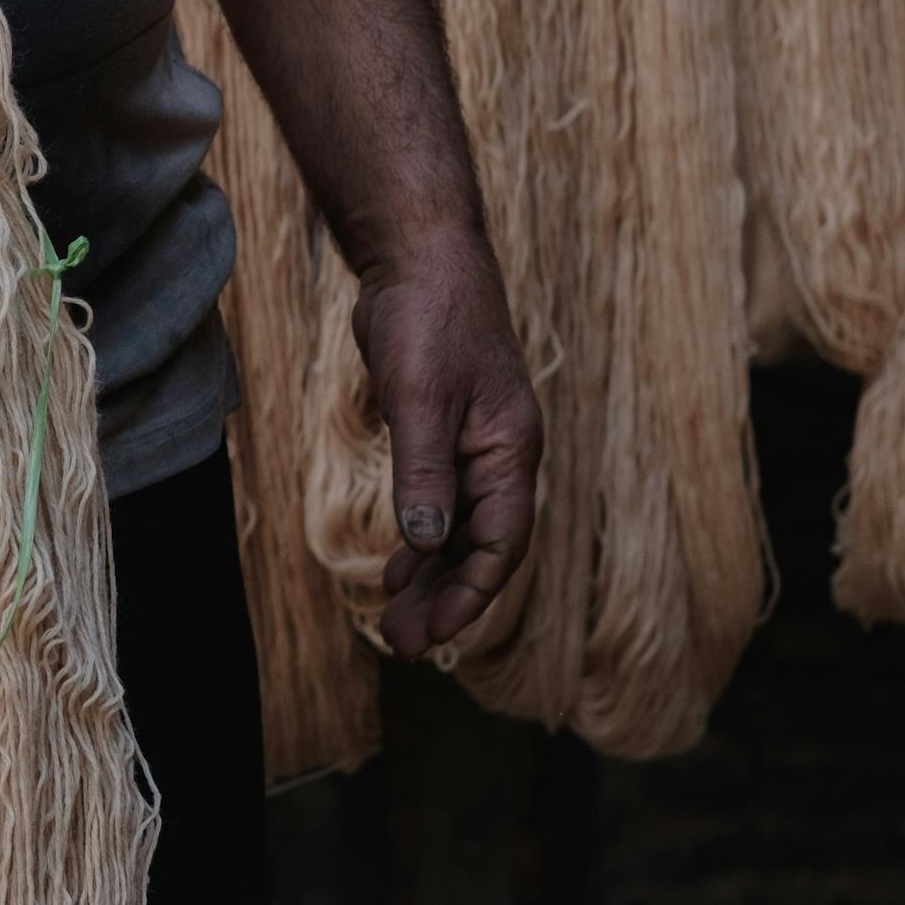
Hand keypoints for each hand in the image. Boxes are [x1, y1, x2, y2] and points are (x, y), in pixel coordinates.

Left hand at [351, 224, 542, 660]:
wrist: (418, 258)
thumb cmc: (429, 320)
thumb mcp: (421, 400)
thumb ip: (425, 474)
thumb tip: (428, 547)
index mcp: (510, 452)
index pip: (500, 545)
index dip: (470, 595)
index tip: (433, 635)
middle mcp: (499, 456)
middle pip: (479, 548)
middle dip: (445, 600)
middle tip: (401, 646)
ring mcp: (472, 445)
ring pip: (456, 531)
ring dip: (429, 577)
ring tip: (394, 622)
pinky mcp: (441, 432)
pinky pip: (437, 503)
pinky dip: (419, 540)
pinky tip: (397, 567)